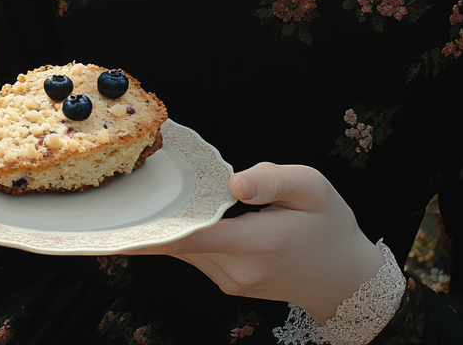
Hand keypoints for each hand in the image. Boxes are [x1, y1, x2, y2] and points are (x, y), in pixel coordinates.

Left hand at [125, 162, 385, 323]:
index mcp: (255, 244)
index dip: (151, 228)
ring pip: (184, 251)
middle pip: (178, 243)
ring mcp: (231, 281)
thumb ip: (272, 180)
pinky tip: (172, 212)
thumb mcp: (313, 189)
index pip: (190, 236)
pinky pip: (196, 255)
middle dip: (149, 220)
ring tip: (138, 197)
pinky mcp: (230, 282)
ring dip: (163, 227)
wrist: (346, 280)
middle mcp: (236, 270)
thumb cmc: (330, 227)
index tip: (118, 220)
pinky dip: (181, 235)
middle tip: (115, 194)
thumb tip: (233, 181)